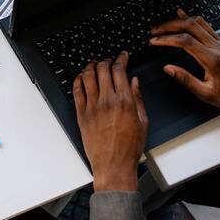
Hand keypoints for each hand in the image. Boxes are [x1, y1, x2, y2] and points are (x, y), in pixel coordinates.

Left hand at [73, 53, 147, 191]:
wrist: (114, 164)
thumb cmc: (129, 147)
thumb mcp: (142, 121)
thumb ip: (138, 98)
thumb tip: (134, 82)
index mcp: (124, 101)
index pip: (120, 70)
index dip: (121, 58)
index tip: (122, 55)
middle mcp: (107, 101)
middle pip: (103, 69)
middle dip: (106, 60)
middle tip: (109, 59)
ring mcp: (92, 107)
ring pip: (87, 77)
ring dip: (91, 66)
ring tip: (94, 64)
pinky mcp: (81, 115)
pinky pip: (77, 91)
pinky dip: (78, 80)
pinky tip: (81, 77)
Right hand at [150, 9, 219, 124]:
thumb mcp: (206, 93)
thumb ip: (185, 79)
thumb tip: (168, 69)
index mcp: (212, 59)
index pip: (185, 41)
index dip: (166, 39)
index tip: (154, 41)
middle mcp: (218, 47)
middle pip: (190, 26)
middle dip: (169, 26)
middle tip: (155, 31)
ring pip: (199, 22)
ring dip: (180, 21)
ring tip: (166, 24)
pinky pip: (207, 26)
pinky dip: (193, 21)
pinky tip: (185, 17)